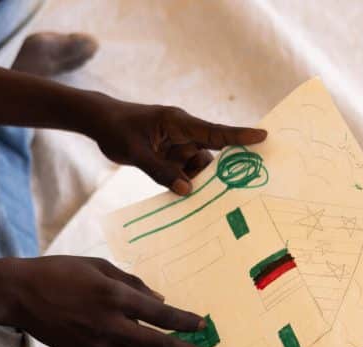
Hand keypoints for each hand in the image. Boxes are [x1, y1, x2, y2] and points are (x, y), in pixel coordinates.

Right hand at [4, 254, 227, 346]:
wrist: (17, 294)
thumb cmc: (61, 272)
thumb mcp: (100, 267)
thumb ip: (134, 285)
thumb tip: (162, 302)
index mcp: (115, 298)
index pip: (162, 315)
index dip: (187, 323)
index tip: (208, 329)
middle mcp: (110, 326)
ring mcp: (97, 345)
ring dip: (143, 339)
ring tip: (118, 319)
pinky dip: (117, 339)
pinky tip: (95, 323)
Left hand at [90, 100, 266, 193]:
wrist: (99, 123)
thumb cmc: (116, 129)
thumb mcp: (136, 152)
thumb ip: (160, 171)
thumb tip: (186, 190)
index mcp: (179, 123)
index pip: (214, 131)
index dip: (239, 136)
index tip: (262, 136)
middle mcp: (183, 135)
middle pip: (209, 156)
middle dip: (220, 174)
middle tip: (237, 193)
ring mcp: (177, 147)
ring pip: (198, 169)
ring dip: (199, 185)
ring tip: (208, 206)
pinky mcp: (169, 157)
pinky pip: (183, 174)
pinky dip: (185, 187)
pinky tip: (187, 203)